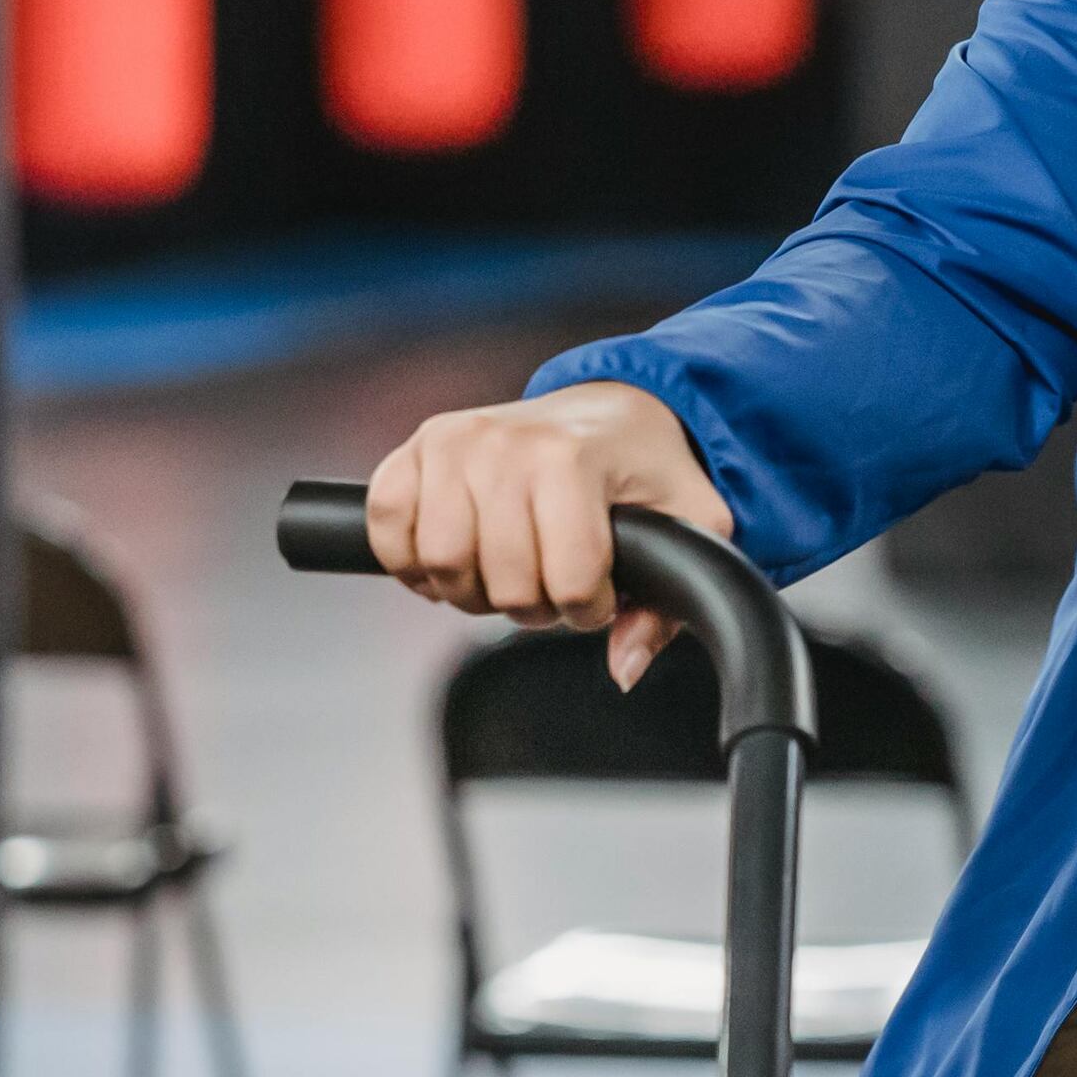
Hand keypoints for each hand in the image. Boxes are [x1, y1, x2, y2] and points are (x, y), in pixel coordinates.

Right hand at [364, 381, 732, 687]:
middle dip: (531, 606)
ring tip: (505, 571)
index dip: (587, 608)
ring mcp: (452, 443)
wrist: (607, 410)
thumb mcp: (689, 527)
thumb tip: (624, 667)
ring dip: (472, 589)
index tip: (598, 590)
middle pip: (500, 581)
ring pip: (441, 562)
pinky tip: (452, 560)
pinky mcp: (414, 450)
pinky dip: (409, 560)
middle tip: (551, 584)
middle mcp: (505, 444)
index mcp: (572, 458)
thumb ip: (666, 605)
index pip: (567, 579)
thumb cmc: (645, 469)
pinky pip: (386, 525)